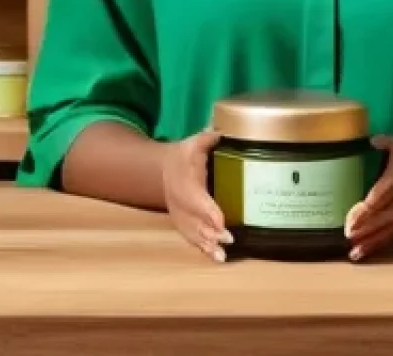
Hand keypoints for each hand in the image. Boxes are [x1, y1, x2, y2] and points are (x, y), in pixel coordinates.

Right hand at [161, 129, 233, 261]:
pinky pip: (192, 239)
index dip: (208, 211)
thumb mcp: (193, 143)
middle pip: (196, 220)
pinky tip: (218, 259)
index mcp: (186, 183)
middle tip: (229, 239)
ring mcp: (181, 216)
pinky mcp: (183, 225)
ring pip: (193, 233)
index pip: (196, 199)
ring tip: (223, 256)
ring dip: (208, 245)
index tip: (221, 222)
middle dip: (211, 232)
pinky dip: (203, 250)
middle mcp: (182, 203)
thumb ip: (208, 139)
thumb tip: (224, 133)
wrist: (163, 171)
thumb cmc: (183, 157)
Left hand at [344, 136, 392, 260]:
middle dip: (366, 229)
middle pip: (384, 217)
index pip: (380, 197)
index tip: (351, 218)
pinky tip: (363, 253)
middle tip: (348, 237)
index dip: (367, 210)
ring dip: (371, 243)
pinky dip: (378, 245)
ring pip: (389, 231)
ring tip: (353, 254)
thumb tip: (369, 141)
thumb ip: (382, 142)